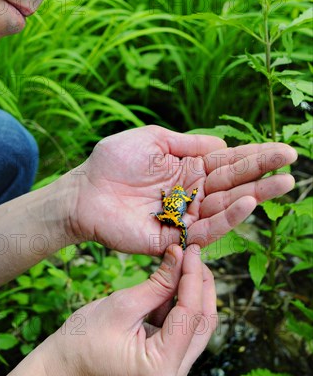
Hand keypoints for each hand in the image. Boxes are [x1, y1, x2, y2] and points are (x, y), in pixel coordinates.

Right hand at [39, 244, 216, 375]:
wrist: (62, 368)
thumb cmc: (82, 342)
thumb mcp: (122, 306)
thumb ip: (157, 283)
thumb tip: (180, 255)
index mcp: (162, 368)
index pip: (190, 314)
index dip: (193, 277)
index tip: (190, 249)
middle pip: (202, 324)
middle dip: (201, 285)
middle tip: (192, 254)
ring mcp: (171, 371)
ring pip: (196, 328)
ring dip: (192, 294)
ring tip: (183, 263)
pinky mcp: (165, 363)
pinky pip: (182, 331)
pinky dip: (179, 305)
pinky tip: (172, 282)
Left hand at [68, 125, 296, 253]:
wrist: (84, 190)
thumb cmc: (114, 161)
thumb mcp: (153, 138)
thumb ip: (188, 143)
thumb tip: (223, 142)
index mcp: (188, 167)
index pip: (228, 161)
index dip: (256, 156)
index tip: (284, 150)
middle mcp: (191, 192)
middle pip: (234, 183)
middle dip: (263, 174)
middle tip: (292, 166)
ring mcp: (184, 215)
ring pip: (225, 206)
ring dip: (254, 196)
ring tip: (281, 183)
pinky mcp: (173, 237)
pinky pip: (204, 228)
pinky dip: (227, 217)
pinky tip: (246, 202)